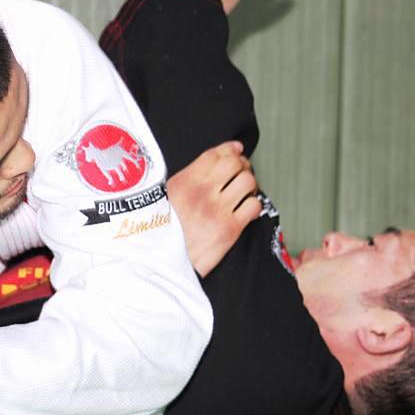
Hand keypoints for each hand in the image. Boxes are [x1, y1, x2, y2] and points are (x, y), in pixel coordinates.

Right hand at [168, 141, 262, 276]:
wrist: (162, 265)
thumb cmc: (161, 233)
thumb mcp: (164, 199)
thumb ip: (185, 181)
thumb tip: (209, 165)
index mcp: (183, 182)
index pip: (214, 155)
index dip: (229, 149)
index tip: (236, 150)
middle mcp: (202, 193)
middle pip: (234, 163)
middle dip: (242, 166)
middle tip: (240, 173)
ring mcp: (217, 210)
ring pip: (248, 181)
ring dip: (250, 185)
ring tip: (243, 192)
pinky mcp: (230, 230)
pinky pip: (254, 206)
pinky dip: (253, 206)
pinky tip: (245, 210)